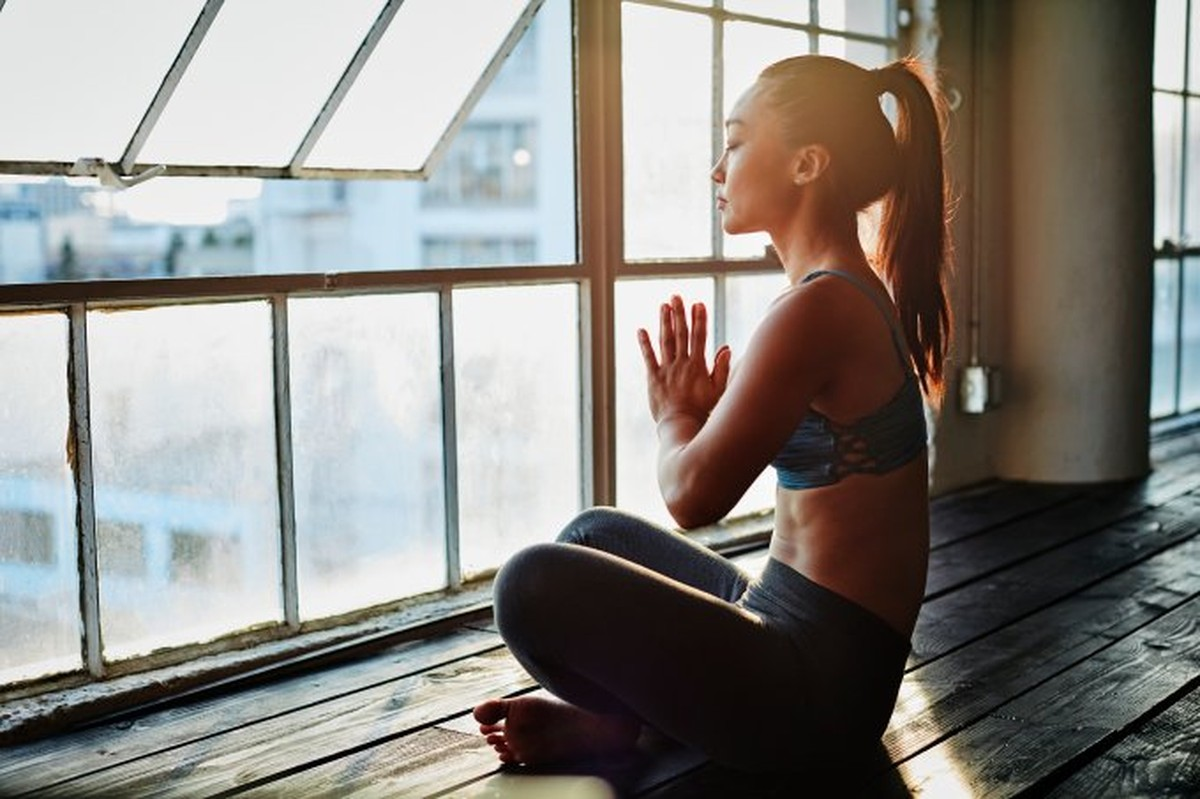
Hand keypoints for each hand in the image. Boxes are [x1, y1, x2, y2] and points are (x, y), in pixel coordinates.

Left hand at [637, 295, 731, 425]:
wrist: (681, 425)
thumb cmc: (702, 410)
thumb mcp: (718, 390)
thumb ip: (721, 368)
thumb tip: (726, 348)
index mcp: (697, 365)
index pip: (699, 337)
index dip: (699, 319)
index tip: (698, 303)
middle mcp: (681, 364)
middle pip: (680, 334)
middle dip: (679, 314)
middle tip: (676, 296)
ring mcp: (666, 370)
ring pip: (665, 341)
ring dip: (664, 322)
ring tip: (663, 306)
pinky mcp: (653, 378)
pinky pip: (648, 358)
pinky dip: (644, 344)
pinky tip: (641, 330)